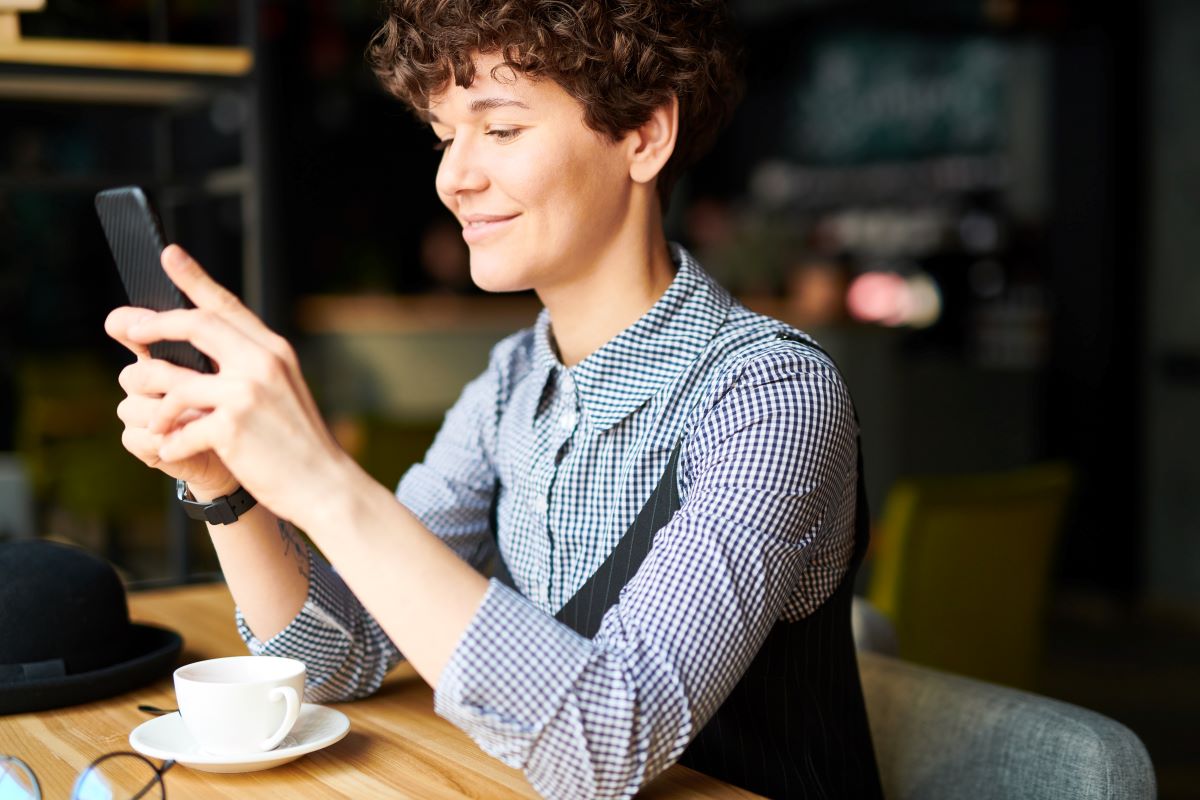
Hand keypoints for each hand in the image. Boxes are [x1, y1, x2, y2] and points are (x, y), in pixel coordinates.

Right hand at [106, 306, 235, 498]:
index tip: (126, 322)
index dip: (128, 321)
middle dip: (170, 379)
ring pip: (136, 404)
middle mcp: (145, 378)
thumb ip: (218, 334)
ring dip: (177, 412)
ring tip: (209, 415)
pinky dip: (172, 438)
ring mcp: (139, 410)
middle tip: (202, 384)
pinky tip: (193, 438)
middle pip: (136, 370)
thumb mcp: (237, 366)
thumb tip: (202, 299)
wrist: (244, 454)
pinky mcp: (140, 442)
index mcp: (164, 351)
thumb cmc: (240, 406)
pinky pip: (139, 435)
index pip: (131, 326)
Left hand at [119, 245, 350, 519]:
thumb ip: (251, 365)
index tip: (169, 254)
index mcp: (273, 350)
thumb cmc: (298, 442)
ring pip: (174, 382)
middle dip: (154, 326)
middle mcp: (262, 362)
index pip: (227, 306)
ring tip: (152, 421)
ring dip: (154, 403)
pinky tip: (172, 452)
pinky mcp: (234, 426)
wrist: (324, 484)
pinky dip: (171, 443)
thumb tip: (208, 349)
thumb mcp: (282, 390)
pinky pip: (181, 428)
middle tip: (127, 330)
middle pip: (195, 325)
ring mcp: (248, 392)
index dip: (194, 278)